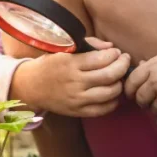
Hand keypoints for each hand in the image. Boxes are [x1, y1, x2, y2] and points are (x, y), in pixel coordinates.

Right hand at [11, 37, 131, 117]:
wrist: (31, 86)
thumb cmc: (50, 64)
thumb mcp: (64, 48)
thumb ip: (90, 45)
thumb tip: (111, 48)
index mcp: (70, 63)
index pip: (102, 58)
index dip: (115, 54)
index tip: (117, 52)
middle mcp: (75, 82)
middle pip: (110, 75)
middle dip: (123, 66)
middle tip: (125, 61)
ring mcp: (77, 99)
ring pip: (110, 93)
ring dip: (120, 83)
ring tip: (118, 77)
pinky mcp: (78, 112)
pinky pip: (104, 109)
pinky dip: (114, 101)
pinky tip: (112, 93)